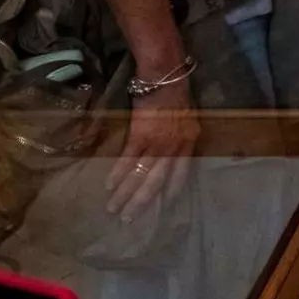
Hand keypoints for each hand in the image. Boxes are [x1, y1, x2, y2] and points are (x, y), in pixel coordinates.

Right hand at [107, 77, 198, 222]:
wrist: (165, 78)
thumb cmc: (177, 98)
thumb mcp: (188, 121)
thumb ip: (181, 141)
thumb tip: (168, 161)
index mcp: (189, 143)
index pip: (182, 174)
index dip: (171, 192)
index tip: (162, 209)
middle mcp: (175, 146)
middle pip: (158, 181)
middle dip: (143, 202)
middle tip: (129, 219)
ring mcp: (158, 141)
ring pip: (141, 174)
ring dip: (126, 193)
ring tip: (114, 208)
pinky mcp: (141, 134)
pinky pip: (128, 159)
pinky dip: (118, 173)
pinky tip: (109, 186)